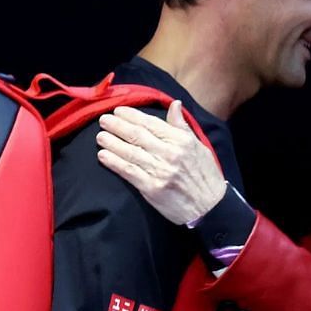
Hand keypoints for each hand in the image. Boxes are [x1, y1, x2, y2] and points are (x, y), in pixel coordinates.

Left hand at [96, 100, 225, 224]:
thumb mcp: (198, 146)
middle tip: (103, 120)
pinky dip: (114, 163)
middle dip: (117, 126)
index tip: (119, 111)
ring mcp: (160, 171)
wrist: (210, 206)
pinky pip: (129, 172)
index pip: (152, 124)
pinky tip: (103, 156)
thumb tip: (175, 104)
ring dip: (112, 143)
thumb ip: (182, 126)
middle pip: (137, 136)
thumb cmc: (205, 174)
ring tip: (100, 136)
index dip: (132, 116)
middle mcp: (170, 154)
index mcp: (182, 141)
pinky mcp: (152, 188)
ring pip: (130, 152)